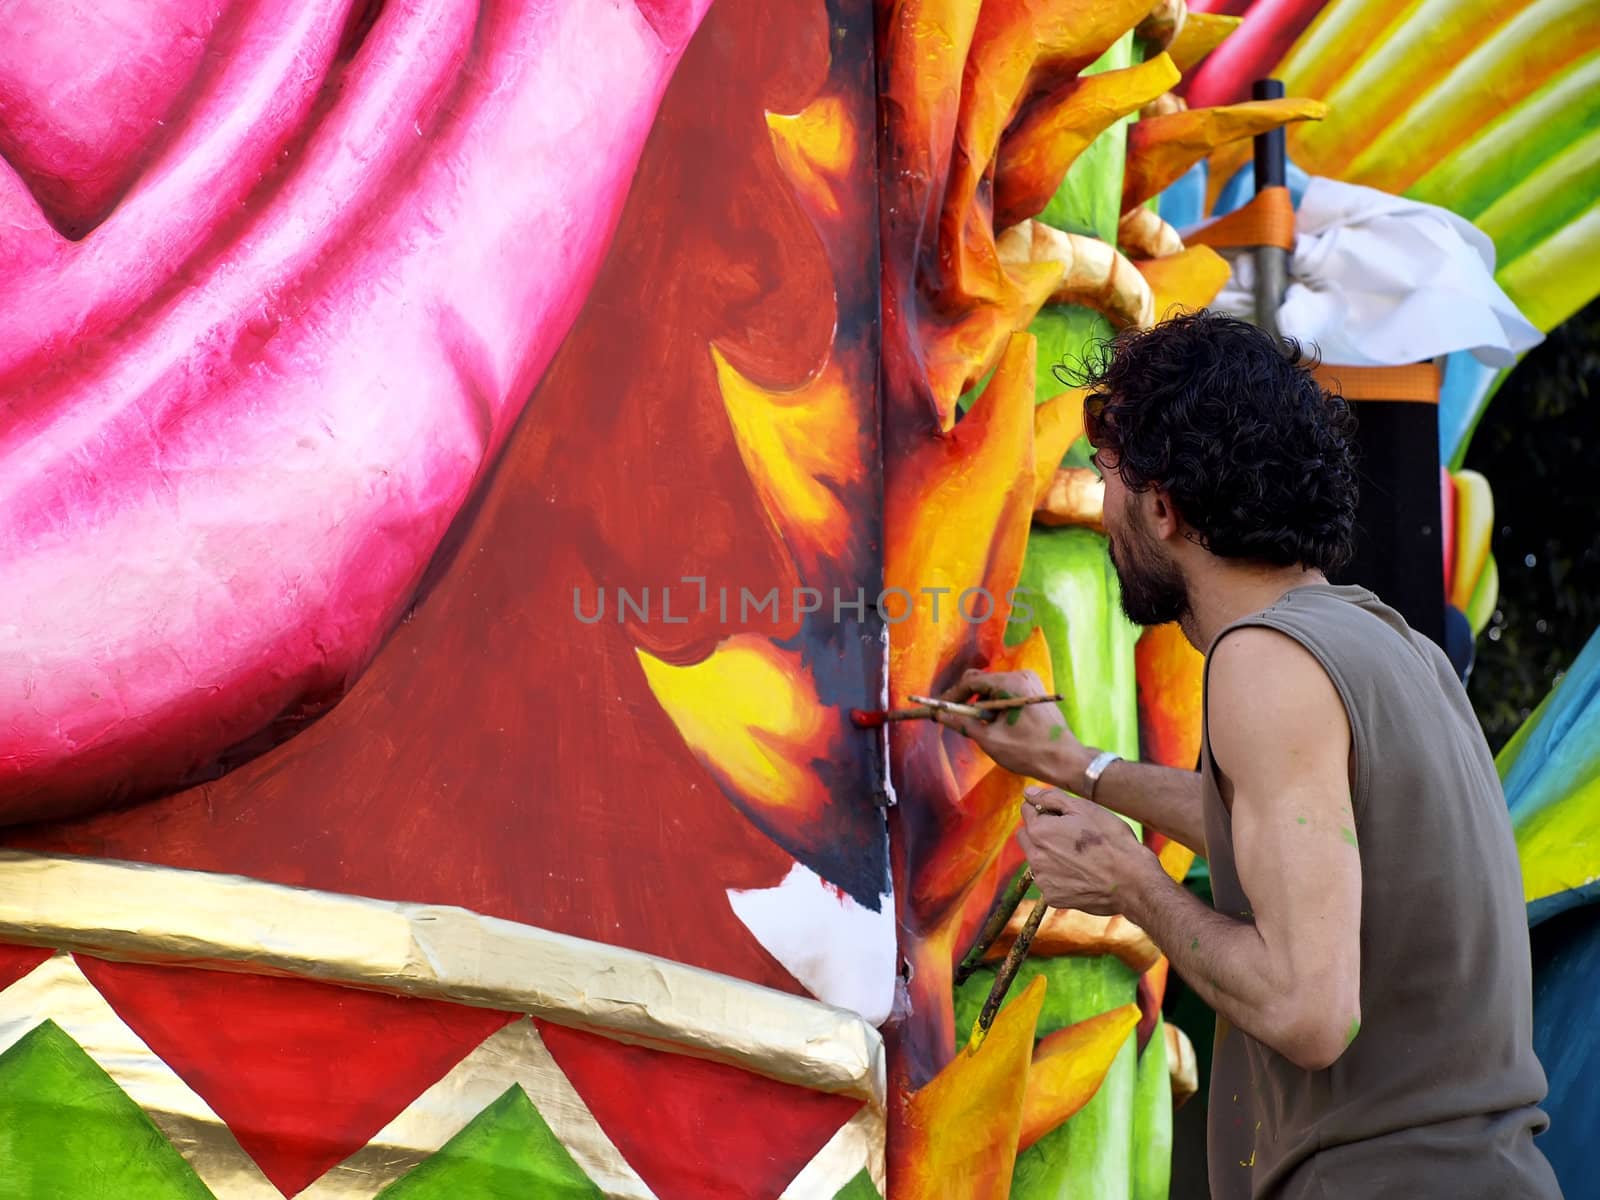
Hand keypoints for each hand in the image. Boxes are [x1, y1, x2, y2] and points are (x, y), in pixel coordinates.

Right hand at [934, 669, 1084, 783]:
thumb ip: (962, 723)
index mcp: (1011, 683)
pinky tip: (994, 724)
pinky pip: (1006, 692)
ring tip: (978, 726)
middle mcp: (1021, 675)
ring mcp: (1030, 682)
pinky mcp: (1034, 691)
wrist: (1065, 760)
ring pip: (994, 687)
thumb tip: (938, 715)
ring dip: (981, 704)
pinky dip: (995, 705)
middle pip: (982, 680)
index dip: (951, 696)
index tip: (938, 709)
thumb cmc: (1028, 751)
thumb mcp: (989, 739)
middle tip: (952, 717)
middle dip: (965, 699)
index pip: (971, 681)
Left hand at [1017, 785, 1156, 916]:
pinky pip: (1048, 881)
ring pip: (1037, 859)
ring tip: (1080, 857)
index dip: (1046, 809)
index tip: (1066, 817)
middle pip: (1026, 836)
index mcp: (1039, 831)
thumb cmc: (1112, 841)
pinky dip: (1059, 876)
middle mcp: (1035, 857)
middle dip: (1041, 832)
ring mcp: (1043, 880)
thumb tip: (1028, 792)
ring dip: (1049, 854)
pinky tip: (1081, 874)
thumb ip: (1051, 798)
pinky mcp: (1053, 898)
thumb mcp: (1084, 809)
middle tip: (1070, 835)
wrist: (1132, 883)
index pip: (1027, 810)